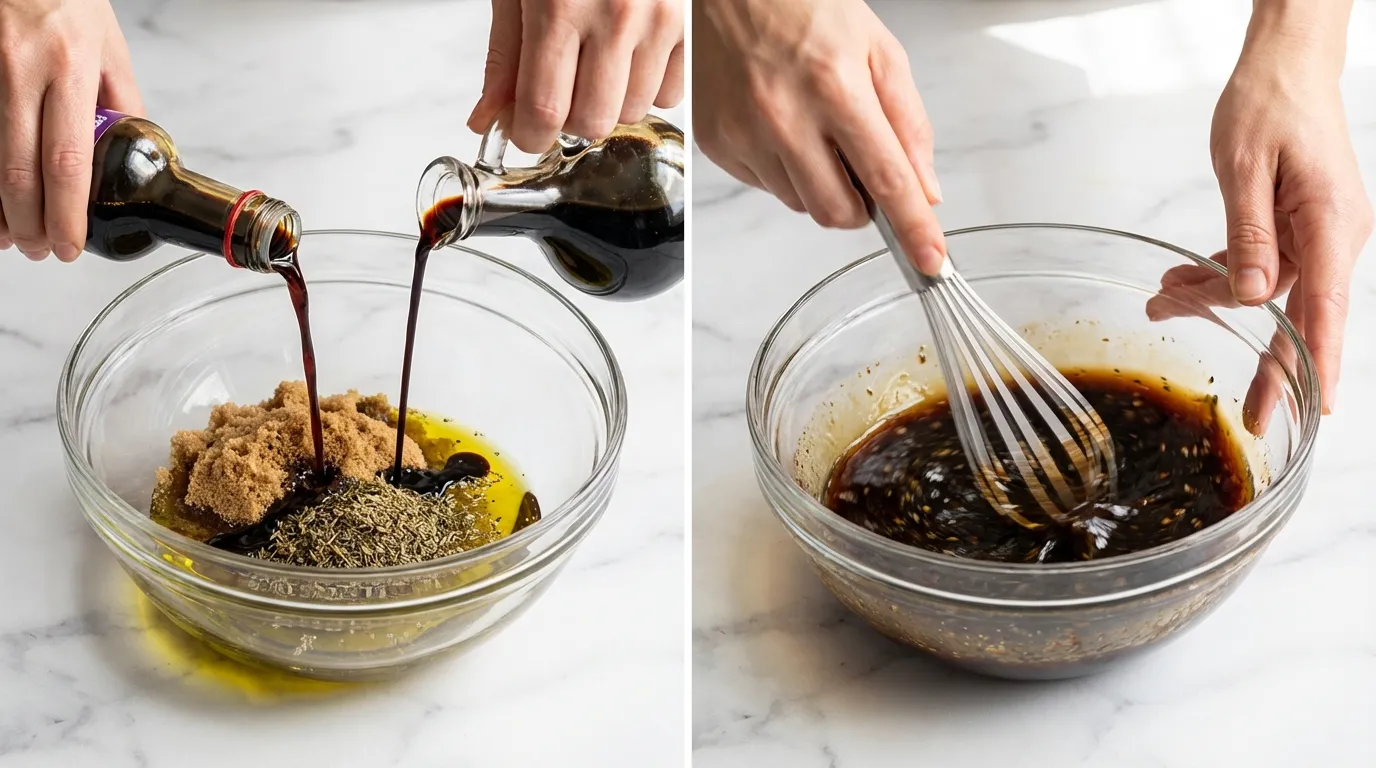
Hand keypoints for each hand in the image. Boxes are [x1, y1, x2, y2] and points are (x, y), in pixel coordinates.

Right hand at [0, 0, 141, 261]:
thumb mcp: (105, 41)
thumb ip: (118, 96)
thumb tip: (129, 144)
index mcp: (69, 66)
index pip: (66, 159)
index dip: (67, 212)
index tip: (69, 246)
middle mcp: (21, 69)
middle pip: (18, 168)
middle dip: (29, 222)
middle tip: (40, 252)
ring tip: (10, 238)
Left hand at [467, 0, 683, 153]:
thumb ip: (505, 54)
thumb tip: (490, 117)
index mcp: (561, 4)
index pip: (545, 110)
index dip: (530, 136)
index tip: (526, 132)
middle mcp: (616, 15)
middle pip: (593, 121)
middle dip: (570, 119)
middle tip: (561, 90)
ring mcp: (661, 19)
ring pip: (633, 110)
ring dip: (610, 101)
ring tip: (598, 61)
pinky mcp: (690, 23)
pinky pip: (674, 91)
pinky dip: (650, 86)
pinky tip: (632, 55)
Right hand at [694, 0, 943, 274]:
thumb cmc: (800, 4)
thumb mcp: (876, 47)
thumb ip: (907, 121)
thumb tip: (924, 187)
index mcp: (834, 86)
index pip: (886, 180)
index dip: (913, 228)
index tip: (930, 261)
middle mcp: (784, 117)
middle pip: (838, 212)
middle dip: (861, 206)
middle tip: (860, 166)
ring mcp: (744, 135)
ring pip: (801, 204)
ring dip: (820, 184)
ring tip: (814, 129)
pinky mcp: (717, 144)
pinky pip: (765, 187)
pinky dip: (784, 170)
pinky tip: (781, 126)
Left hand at [1207, 6, 1371, 412]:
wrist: (1284, 66)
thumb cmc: (1269, 104)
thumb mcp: (1244, 169)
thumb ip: (1248, 235)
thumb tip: (1252, 296)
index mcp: (1331, 223)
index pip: (1327, 308)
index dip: (1319, 363)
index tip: (1316, 408)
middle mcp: (1333, 234)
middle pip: (1301, 314)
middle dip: (1270, 365)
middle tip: (1251, 417)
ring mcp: (1317, 231)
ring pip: (1268, 290)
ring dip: (1214, 298)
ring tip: (1161, 299)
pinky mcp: (1297, 225)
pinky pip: (1261, 265)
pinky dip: (1220, 274)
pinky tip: (1180, 278)